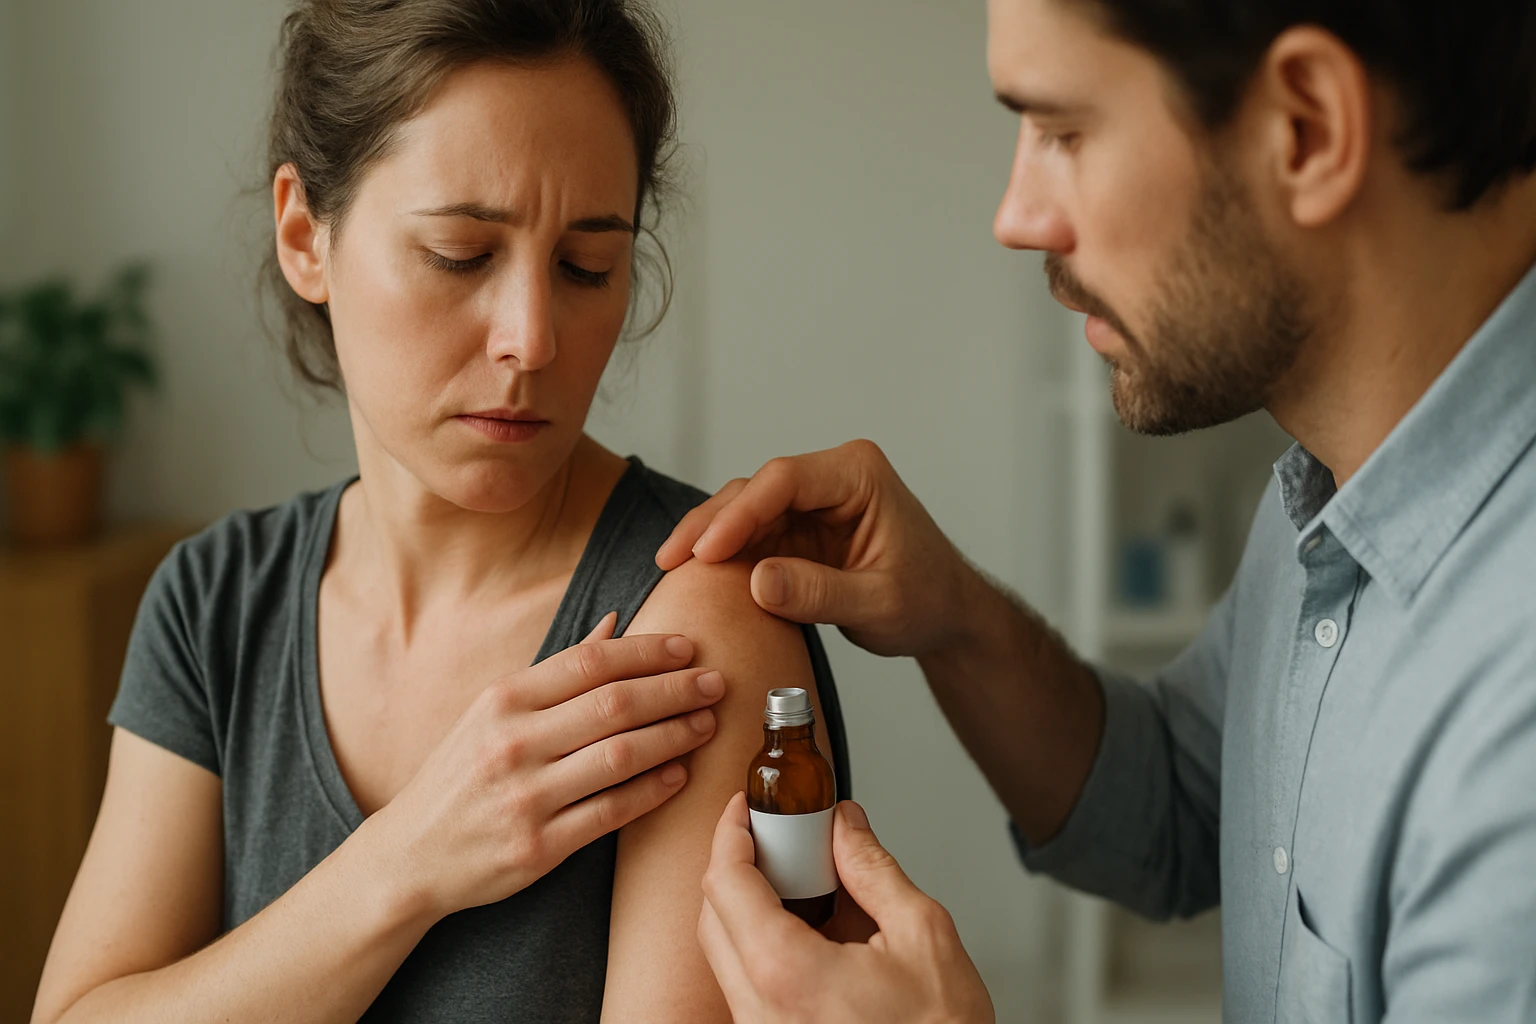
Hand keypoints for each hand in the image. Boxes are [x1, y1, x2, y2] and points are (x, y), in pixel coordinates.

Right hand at [367, 614, 724, 919]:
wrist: (409, 856)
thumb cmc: (459, 775)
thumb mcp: (492, 712)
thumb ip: (556, 672)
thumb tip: (614, 623)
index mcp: (503, 701)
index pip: (590, 662)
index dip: (648, 652)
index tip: (688, 648)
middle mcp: (513, 743)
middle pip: (614, 704)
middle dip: (675, 690)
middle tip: (716, 683)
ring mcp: (525, 796)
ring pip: (621, 755)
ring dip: (675, 736)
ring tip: (706, 724)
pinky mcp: (538, 847)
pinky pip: (611, 811)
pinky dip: (653, 790)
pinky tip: (680, 774)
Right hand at [655, 440, 975, 657]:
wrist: (947, 614)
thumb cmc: (927, 601)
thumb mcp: (879, 605)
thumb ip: (820, 594)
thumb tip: (756, 582)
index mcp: (859, 475)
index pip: (784, 480)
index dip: (739, 513)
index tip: (706, 551)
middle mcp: (831, 477)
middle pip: (754, 489)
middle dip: (711, 523)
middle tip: (670, 559)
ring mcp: (811, 502)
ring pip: (745, 509)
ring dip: (709, 538)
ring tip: (670, 568)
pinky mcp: (798, 529)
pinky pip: (752, 535)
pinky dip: (724, 555)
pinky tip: (693, 576)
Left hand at [698, 793, 994, 1023]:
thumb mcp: (922, 934)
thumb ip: (873, 869)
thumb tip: (846, 826)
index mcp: (787, 975)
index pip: (726, 884)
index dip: (730, 833)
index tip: (743, 809)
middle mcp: (759, 1011)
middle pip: (713, 918)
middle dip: (736, 867)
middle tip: (774, 837)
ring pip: (725, 954)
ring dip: (749, 909)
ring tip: (804, 885)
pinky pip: (745, 985)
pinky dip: (763, 947)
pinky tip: (811, 935)